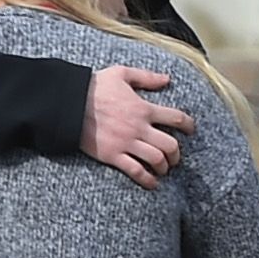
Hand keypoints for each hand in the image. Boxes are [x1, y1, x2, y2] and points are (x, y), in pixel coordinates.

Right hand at [82, 65, 193, 187]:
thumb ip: (146, 77)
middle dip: (176, 154)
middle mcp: (139, 127)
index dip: (188, 125)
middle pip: (171, 145)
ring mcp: (126, 143)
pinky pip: (136, 171)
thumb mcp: (121, 74)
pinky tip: (152, 183)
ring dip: (164, 167)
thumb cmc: (93, 86)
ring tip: (162, 168)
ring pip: (156, 160)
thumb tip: (166, 79)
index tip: (191, 130)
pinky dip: (147, 180)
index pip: (176, 118)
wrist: (68, 103)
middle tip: (174, 157)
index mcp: (143, 108)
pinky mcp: (113, 155)